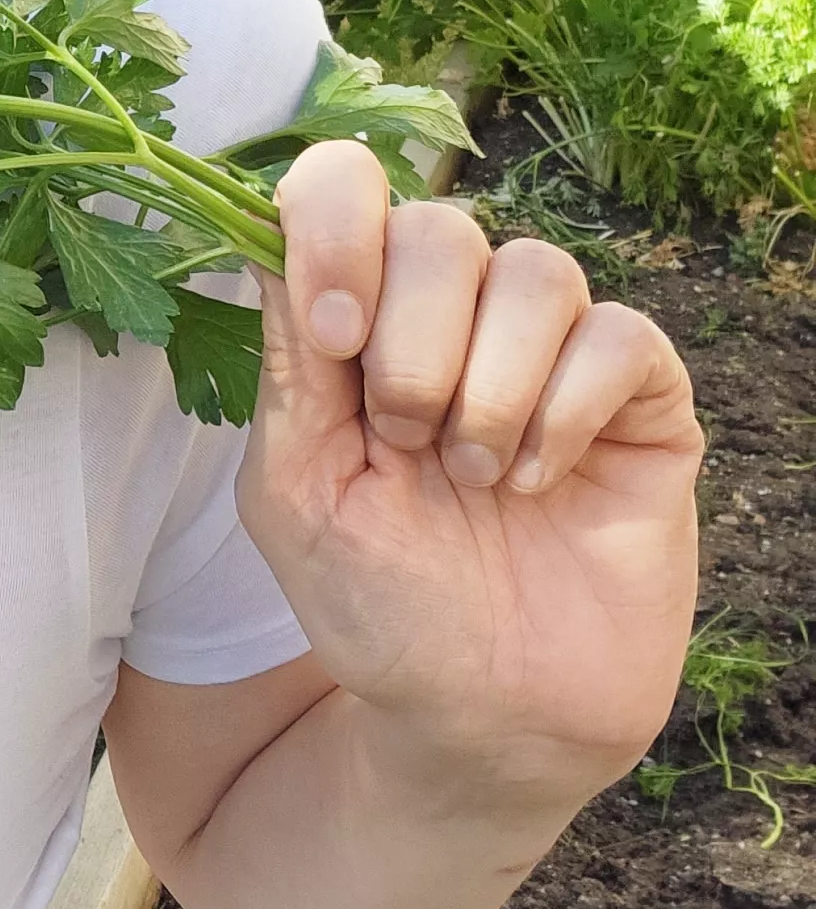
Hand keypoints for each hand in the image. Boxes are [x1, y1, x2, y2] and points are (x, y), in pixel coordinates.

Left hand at [238, 140, 703, 818]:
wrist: (484, 719)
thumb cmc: (378, 606)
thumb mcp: (296, 488)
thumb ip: (289, 363)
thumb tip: (267, 228)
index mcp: (361, 321)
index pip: (345, 189)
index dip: (335, 230)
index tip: (332, 335)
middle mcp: (458, 318)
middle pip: (441, 228)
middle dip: (412, 345)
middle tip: (404, 445)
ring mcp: (554, 352)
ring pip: (535, 272)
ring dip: (490, 386)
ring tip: (473, 478)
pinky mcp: (641, 398)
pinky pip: (618, 335)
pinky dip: (568, 410)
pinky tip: (540, 483)